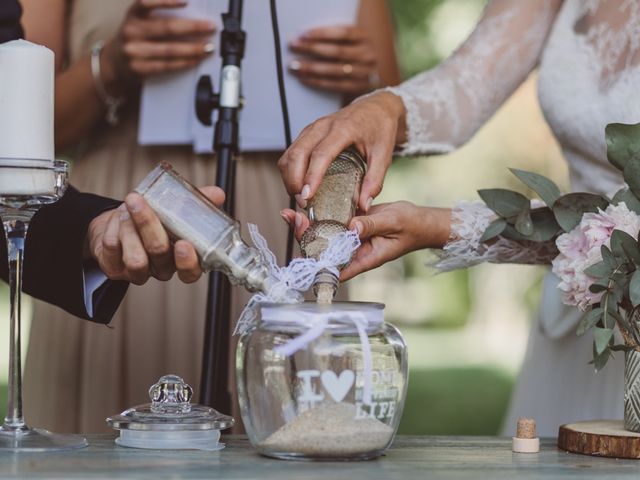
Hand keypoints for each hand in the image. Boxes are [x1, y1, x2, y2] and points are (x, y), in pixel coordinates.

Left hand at [87, 186, 224, 284]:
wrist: (119, 222)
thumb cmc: (153, 218)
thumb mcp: (176, 208)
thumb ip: (196, 202)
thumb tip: (217, 194)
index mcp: (180, 259)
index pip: (190, 273)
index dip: (188, 262)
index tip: (184, 243)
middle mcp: (160, 268)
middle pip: (159, 254)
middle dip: (148, 225)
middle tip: (139, 202)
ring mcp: (136, 271)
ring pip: (135, 258)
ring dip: (129, 227)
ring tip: (128, 207)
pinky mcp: (113, 268)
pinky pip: (112, 248)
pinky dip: (113, 226)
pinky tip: (118, 217)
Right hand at [103, 0, 214, 81]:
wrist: (113, 63)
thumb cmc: (134, 39)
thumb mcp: (138, 21)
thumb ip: (158, 16)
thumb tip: (191, 17)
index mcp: (133, 15)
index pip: (147, 3)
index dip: (166, 1)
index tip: (187, 2)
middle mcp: (131, 31)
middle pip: (166, 28)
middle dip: (192, 27)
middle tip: (210, 27)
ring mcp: (134, 51)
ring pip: (169, 49)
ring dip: (192, 49)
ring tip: (208, 48)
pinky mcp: (139, 68)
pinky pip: (166, 65)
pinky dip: (183, 62)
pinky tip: (195, 60)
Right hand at [278, 91, 405, 211]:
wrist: (376, 106)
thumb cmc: (380, 128)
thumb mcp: (384, 154)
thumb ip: (375, 180)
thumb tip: (364, 206)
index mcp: (343, 129)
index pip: (321, 154)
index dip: (311, 176)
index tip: (307, 196)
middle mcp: (323, 126)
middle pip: (298, 154)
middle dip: (295, 181)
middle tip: (303, 203)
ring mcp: (312, 128)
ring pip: (290, 153)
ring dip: (290, 177)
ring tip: (300, 198)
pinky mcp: (307, 133)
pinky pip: (291, 152)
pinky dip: (290, 171)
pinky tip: (299, 185)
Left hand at [280, 202, 450, 280]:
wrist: (420, 220)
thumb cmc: (412, 226)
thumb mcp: (394, 222)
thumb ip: (372, 225)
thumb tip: (352, 226)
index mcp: (363, 258)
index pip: (336, 267)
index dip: (317, 262)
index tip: (303, 248)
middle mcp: (354, 251)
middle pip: (324, 251)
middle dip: (306, 237)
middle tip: (294, 218)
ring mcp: (351, 239)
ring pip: (325, 236)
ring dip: (308, 226)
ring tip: (291, 212)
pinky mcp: (352, 226)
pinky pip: (333, 223)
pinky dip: (320, 216)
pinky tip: (307, 205)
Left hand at [289, 25, 378, 94]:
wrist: (370, 73)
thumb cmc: (352, 52)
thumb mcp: (349, 40)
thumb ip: (334, 37)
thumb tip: (304, 38)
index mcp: (364, 37)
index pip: (343, 32)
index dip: (322, 33)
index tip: (303, 34)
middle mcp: (367, 55)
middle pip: (337, 51)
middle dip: (312, 48)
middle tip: (293, 47)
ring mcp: (364, 73)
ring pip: (335, 70)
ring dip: (311, 67)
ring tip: (294, 66)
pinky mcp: (358, 88)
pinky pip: (334, 85)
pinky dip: (317, 82)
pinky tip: (303, 78)